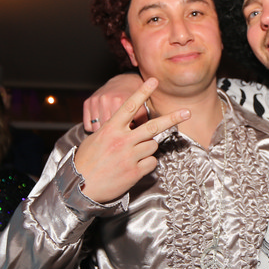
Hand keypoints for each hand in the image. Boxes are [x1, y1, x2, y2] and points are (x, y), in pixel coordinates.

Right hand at [72, 78, 188, 203]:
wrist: (81, 187)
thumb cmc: (86, 161)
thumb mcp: (96, 138)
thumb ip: (114, 130)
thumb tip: (129, 124)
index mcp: (110, 129)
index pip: (129, 106)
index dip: (143, 92)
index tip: (154, 81)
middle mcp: (122, 141)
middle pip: (153, 126)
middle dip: (172, 118)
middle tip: (188, 112)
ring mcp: (129, 157)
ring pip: (153, 145)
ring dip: (148, 147)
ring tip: (133, 154)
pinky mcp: (135, 172)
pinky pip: (152, 162)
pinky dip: (147, 163)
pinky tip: (134, 166)